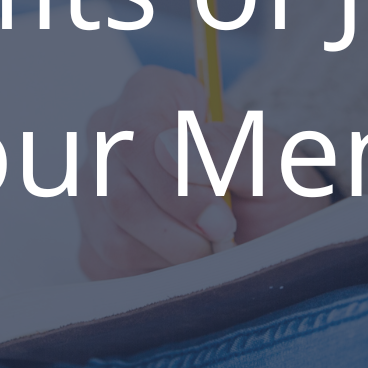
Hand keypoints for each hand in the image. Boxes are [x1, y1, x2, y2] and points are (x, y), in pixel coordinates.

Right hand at [74, 66, 330, 279]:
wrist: (272, 227)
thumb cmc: (271, 184)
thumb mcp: (275, 164)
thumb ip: (232, 151)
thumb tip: (171, 151)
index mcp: (151, 94)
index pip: (135, 136)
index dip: (173, 187)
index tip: (218, 217)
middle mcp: (109, 133)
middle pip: (121, 194)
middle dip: (181, 230)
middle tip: (226, 238)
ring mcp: (94, 187)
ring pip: (115, 237)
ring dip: (175, 255)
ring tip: (213, 246)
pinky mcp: (92, 238)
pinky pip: (110, 267)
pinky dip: (157, 273)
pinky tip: (187, 259)